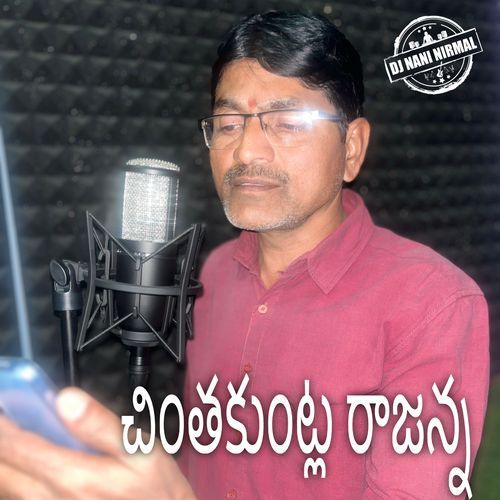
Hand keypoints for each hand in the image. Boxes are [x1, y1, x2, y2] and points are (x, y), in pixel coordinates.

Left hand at [0, 387, 194, 498]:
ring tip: (13, 439)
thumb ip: (100, 424)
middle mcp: (53, 499)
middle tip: (7, 418)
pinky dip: (15, 481)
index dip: (2, 424)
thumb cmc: (155, 489)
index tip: (2, 402)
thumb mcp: (138, 449)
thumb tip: (65, 399)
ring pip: (8, 488)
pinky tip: (26, 467)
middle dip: (1, 442)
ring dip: (4, 462)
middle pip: (4, 470)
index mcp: (73, 476)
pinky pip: (22, 498)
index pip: (19, 447)